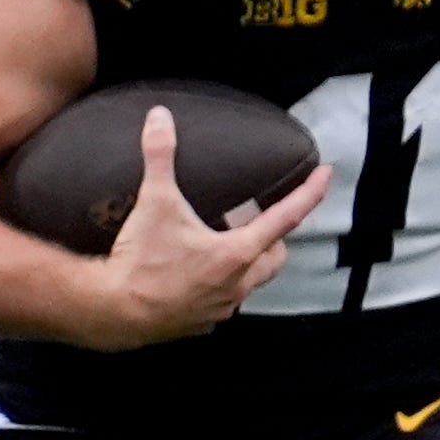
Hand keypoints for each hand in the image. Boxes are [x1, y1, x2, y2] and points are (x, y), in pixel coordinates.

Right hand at [72, 108, 329, 351]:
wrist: (113, 312)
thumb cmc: (140, 259)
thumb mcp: (154, 202)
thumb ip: (160, 156)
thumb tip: (159, 117)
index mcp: (237, 253)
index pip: (287, 217)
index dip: (309, 193)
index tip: (327, 174)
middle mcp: (238, 284)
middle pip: (275, 256)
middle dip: (275, 237)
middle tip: (259, 219)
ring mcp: (222, 308)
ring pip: (251, 282)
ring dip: (247, 263)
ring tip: (226, 243)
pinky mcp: (203, 323)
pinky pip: (223, 302)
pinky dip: (220, 285)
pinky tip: (198, 274)